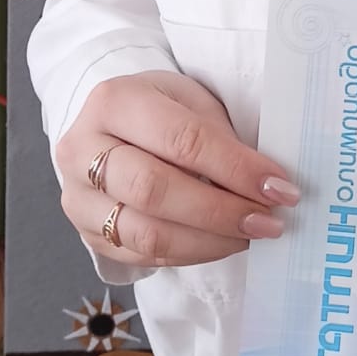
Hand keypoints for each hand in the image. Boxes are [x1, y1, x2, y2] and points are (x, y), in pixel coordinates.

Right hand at [56, 70, 300, 266]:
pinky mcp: (86, 233)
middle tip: (269, 219)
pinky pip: (141, 255)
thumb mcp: (189, 100)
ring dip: (209, 241)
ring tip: (251, 234)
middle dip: (221, 210)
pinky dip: (190, 253)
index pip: (182, 140)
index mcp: (115, 101)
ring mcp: (78, 197)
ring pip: (146, 233)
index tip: (278, 187)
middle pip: (156, 190)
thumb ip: (219, 136)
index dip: (234, 168)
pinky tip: (222, 243)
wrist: (111, 125)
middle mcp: (83, 149)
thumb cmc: (160, 107)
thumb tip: (267, 183)